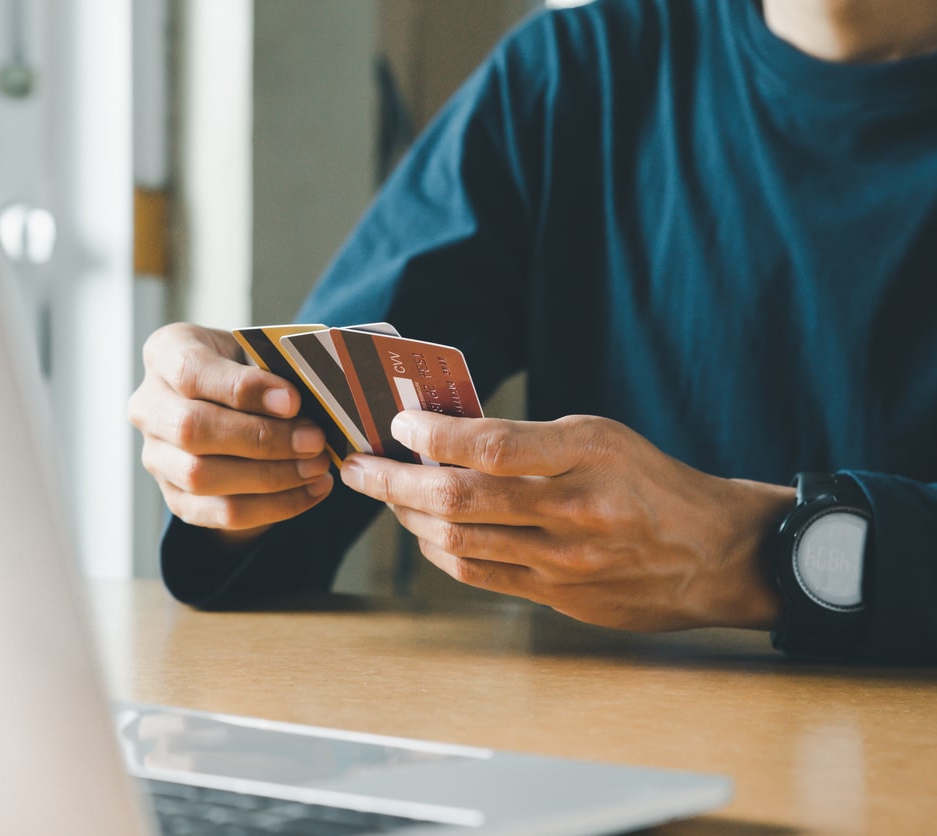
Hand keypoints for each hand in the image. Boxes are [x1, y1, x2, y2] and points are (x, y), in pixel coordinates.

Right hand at [128, 323, 333, 547]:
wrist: (230, 405)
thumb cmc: (247, 369)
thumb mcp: (257, 351)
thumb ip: (274, 369)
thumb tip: (306, 403)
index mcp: (165, 354)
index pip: (191, 372)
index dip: (242, 389)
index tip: (293, 400)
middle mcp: (148, 407)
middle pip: (191, 429)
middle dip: (261, 439)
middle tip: (314, 440)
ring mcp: (156, 456)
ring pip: (201, 477)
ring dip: (269, 476)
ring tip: (316, 467)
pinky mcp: (175, 497)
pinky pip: (220, 513)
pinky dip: (273, 506)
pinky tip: (311, 491)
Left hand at [339, 412, 793, 631]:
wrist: (712, 554)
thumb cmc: (650, 483)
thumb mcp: (601, 437)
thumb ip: (529, 440)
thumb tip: (443, 438)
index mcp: (589, 454)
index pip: (491, 445)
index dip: (432, 436)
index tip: (398, 425)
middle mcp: (574, 509)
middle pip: (459, 498)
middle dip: (392, 481)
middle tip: (356, 465)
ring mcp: (564, 560)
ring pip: (457, 540)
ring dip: (407, 515)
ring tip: (382, 494)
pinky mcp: (557, 596)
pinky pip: (477, 574)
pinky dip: (439, 549)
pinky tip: (423, 529)